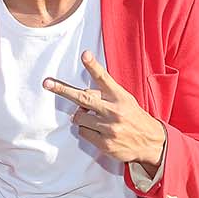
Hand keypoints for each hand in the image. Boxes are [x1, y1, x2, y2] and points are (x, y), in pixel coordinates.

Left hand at [43, 51, 165, 167]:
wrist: (152, 143)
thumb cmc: (134, 117)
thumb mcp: (124, 101)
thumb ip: (104, 95)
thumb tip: (81, 95)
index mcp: (120, 97)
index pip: (104, 79)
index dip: (93, 66)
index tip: (85, 54)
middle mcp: (114, 110)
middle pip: (83, 98)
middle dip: (62, 90)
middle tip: (47, 83)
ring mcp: (108, 127)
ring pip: (78, 117)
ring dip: (81, 117)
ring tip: (95, 119)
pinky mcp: (104, 143)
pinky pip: (82, 132)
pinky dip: (86, 130)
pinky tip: (99, 132)